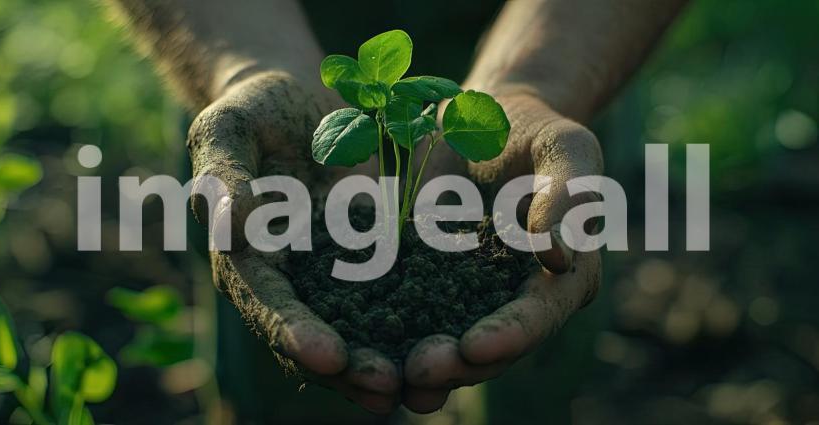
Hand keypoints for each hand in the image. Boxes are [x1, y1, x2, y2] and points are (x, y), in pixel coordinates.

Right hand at [187, 71, 400, 413]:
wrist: (304, 101)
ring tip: (422, 387)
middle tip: (388, 388)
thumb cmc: (255, 110)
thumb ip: (223, 175)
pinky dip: (421, 323)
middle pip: (317, 337)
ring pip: (361, 332)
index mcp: (248, 260)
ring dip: (388, 362)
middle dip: (351, 368)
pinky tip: (454, 343)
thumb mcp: (229, 129)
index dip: (294, 333)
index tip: (327, 355)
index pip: (267, 305)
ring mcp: (337, 276)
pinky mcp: (378, 261)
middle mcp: (292, 281)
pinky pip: (400, 298)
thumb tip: (229, 226)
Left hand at [402, 91, 602, 412]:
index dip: (509, 336)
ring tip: (381, 378)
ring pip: (444, 340)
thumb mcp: (563, 148)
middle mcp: (515, 298)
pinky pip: (402, 307)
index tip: (475, 348)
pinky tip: (348, 341)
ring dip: (414, 363)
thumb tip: (558, 256)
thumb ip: (567, 195)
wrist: (483, 119)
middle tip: (419, 373)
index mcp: (562, 277)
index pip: (539, 315)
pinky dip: (378, 327)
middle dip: (456, 364)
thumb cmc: (536, 130)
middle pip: (490, 346)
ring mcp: (467, 294)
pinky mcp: (423, 279)